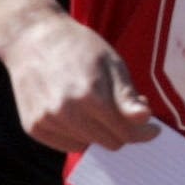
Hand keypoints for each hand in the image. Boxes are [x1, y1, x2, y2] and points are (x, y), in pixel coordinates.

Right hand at [0, 12, 154, 153]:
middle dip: (122, 130)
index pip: (126, 133)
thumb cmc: (79, 48)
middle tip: (123, 110)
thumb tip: (145, 119)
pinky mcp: (33, 127)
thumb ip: (128, 97)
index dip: (143, 131)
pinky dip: (77, 134)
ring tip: (96, 106)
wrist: (32, 39)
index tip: (152, 128)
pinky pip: (66, 145)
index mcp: (91, 97)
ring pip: (89, 145)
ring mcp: (47, 122)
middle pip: (110, 142)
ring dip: (98, 132)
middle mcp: (66, 113)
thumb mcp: (113, 64)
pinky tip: (77, 112)